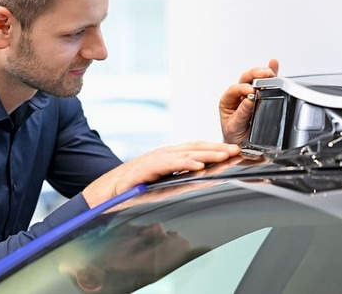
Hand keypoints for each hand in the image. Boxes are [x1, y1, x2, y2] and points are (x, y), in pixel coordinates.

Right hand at [82, 141, 240, 207]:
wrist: (104, 194)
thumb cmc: (131, 190)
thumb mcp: (161, 184)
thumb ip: (179, 180)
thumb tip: (201, 181)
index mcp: (167, 157)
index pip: (195, 149)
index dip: (215, 149)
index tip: (235, 152)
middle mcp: (163, 155)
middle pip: (194, 148)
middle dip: (217, 149)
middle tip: (237, 150)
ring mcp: (154, 160)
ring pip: (185, 153)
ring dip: (207, 153)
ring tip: (224, 155)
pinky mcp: (145, 168)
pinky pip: (168, 164)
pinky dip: (184, 164)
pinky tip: (198, 166)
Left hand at [219, 59, 278, 144]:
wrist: (244, 147)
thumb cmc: (235, 137)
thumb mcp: (234, 127)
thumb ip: (241, 114)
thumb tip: (249, 100)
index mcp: (227, 101)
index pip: (233, 89)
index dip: (242, 89)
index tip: (251, 92)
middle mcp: (238, 96)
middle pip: (245, 79)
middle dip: (254, 74)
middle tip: (264, 75)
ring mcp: (250, 95)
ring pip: (255, 79)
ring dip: (263, 73)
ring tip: (270, 71)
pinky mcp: (262, 97)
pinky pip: (267, 83)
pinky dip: (271, 73)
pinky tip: (274, 64)